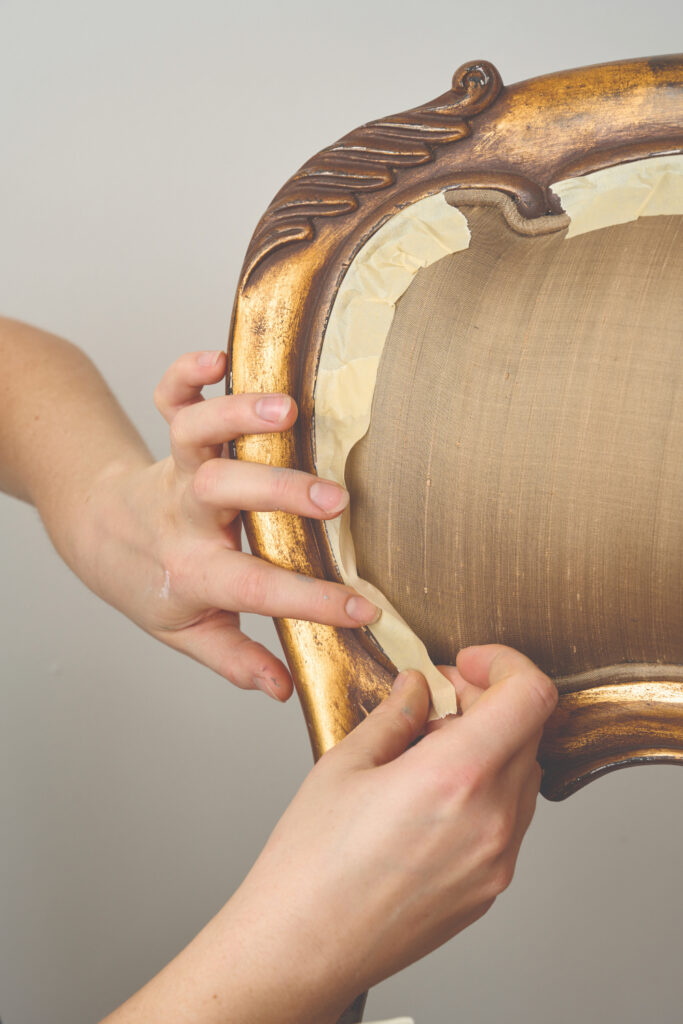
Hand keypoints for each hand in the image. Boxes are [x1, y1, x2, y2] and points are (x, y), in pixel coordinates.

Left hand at [80, 350, 379, 697]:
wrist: (98, 533)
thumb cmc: (152, 583)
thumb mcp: (188, 632)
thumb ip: (235, 659)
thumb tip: (284, 689)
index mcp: (194, 571)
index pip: (256, 590)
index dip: (312, 603)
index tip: (364, 610)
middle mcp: (185, 514)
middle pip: (222, 496)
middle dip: (279, 494)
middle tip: (335, 499)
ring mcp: (177, 468)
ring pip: (195, 435)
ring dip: (236, 417)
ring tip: (287, 410)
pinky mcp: (171, 434)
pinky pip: (170, 396)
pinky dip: (188, 373)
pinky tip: (220, 360)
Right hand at [194, 644, 557, 1022]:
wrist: (302, 949)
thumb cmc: (310, 866)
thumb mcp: (346, 764)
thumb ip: (396, 715)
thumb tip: (419, 688)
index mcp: (456, 776)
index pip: (531, 695)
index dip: (506, 663)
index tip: (468, 663)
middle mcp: (492, 819)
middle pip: (528, 730)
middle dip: (486, 700)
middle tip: (435, 700)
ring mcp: (497, 860)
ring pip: (523, 773)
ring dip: (489, 744)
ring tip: (427, 750)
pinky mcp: (490, 888)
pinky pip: (510, 817)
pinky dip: (485, 787)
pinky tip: (432, 792)